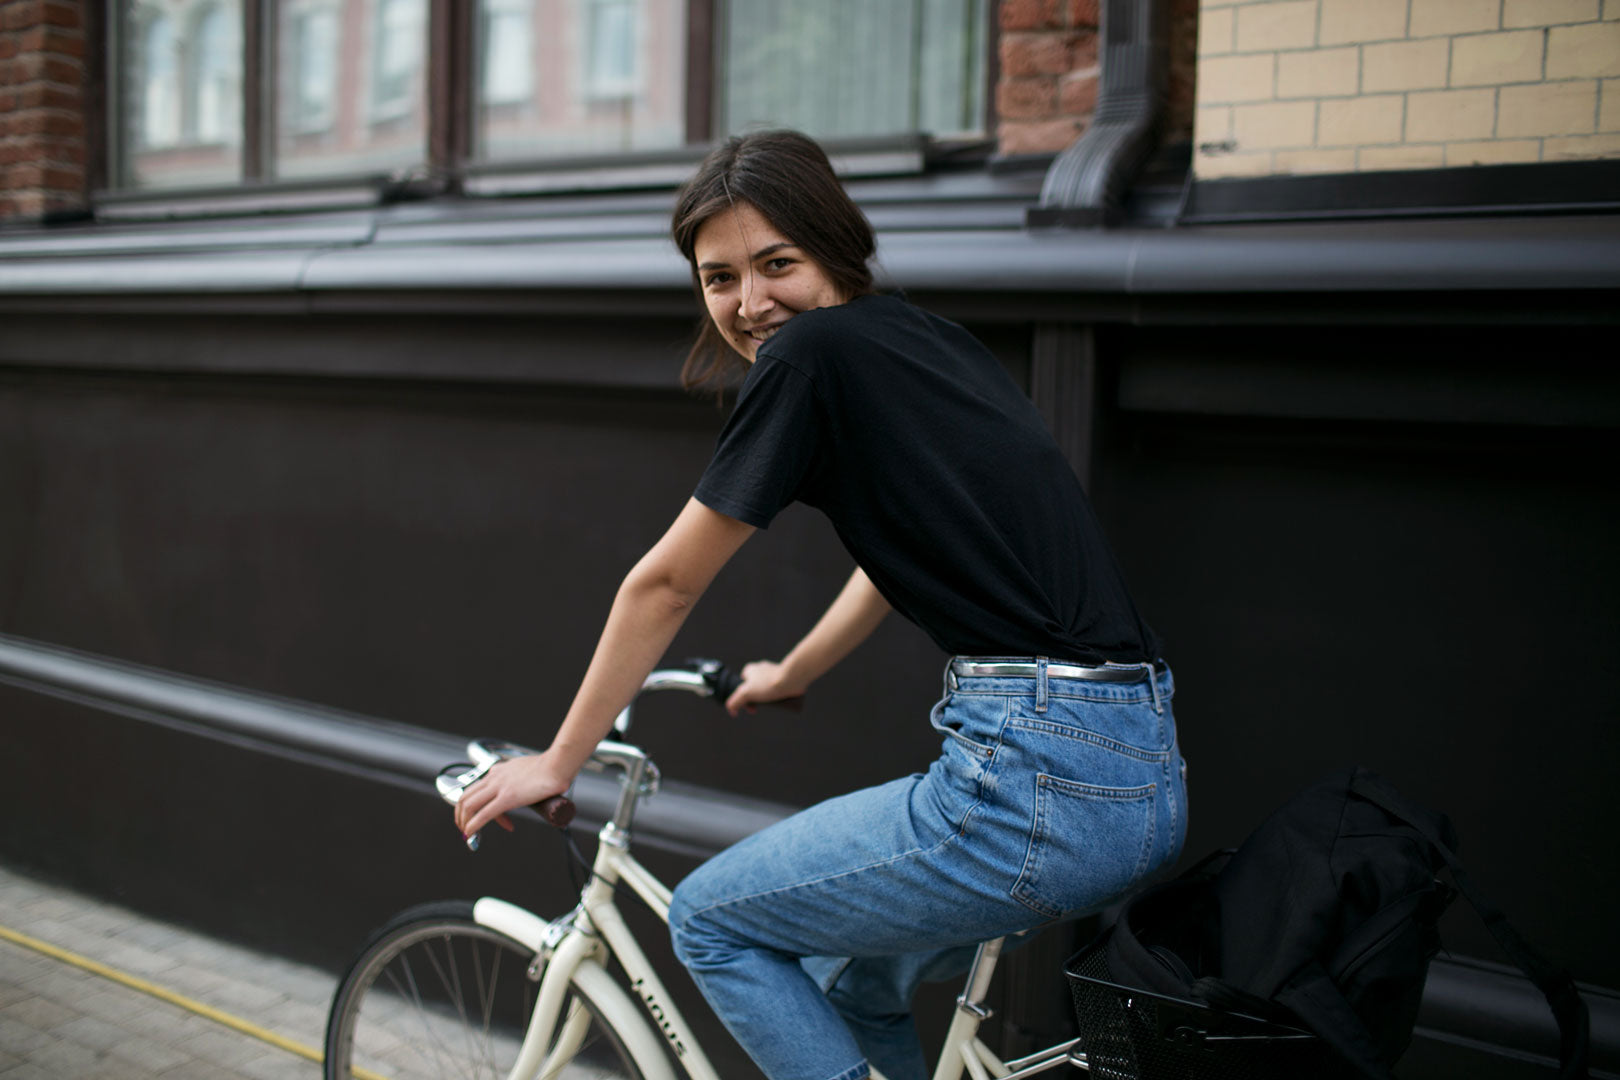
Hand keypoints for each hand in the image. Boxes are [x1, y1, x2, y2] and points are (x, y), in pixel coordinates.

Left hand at [453, 750, 573, 840]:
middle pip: (465, 796)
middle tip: (465, 827)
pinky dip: (473, 826)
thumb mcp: (528, 772)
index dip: (479, 806)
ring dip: (463, 822)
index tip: (495, 818)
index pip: (478, 789)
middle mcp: (494, 777)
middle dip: (460, 814)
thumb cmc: (551, 768)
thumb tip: (532, 790)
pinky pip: (482, 815)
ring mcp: (499, 787)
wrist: (558, 765)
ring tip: (468, 834)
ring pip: (468, 805)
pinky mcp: (507, 798)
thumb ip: (524, 781)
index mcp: (498, 770)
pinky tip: (471, 834)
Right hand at [724, 660, 805, 715]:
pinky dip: (777, 696)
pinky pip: (777, 689)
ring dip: (767, 699)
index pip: (742, 687)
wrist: (791, 680)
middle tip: (760, 708)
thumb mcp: (745, 694)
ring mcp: (773, 672)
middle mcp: (761, 669)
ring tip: (772, 704)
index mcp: (750, 669)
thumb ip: (734, 701)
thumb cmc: (768, 684)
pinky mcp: (784, 677)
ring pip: (766, 690)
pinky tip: (780, 701)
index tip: (750, 708)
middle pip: (754, 689)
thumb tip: (731, 710)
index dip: (744, 699)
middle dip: (756, 700)